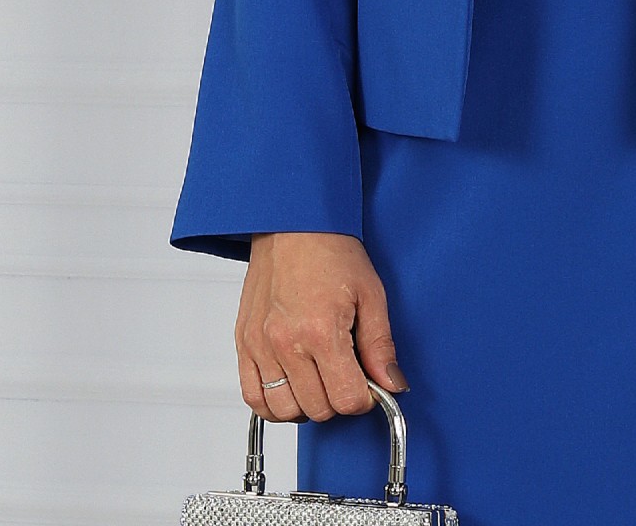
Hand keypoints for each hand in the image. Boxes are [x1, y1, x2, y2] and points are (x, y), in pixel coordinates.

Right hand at [235, 231, 407, 423]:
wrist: (293, 223)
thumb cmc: (331, 251)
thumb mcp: (371, 293)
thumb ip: (380, 346)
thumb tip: (392, 385)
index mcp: (321, 330)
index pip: (345, 399)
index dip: (363, 398)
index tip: (367, 385)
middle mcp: (286, 342)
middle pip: (317, 409)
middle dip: (338, 399)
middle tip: (345, 375)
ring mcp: (260, 345)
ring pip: (284, 411)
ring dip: (307, 405)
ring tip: (319, 380)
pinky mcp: (243, 343)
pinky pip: (253, 398)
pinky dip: (272, 404)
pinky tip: (292, 388)